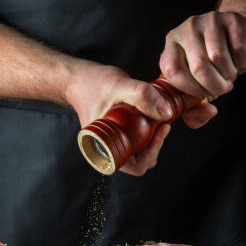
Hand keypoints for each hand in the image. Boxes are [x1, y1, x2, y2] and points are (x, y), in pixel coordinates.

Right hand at [65, 60, 172, 175]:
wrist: (79, 79)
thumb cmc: (92, 84)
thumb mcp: (119, 86)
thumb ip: (142, 96)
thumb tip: (166, 113)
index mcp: (104, 150)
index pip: (135, 166)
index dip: (152, 152)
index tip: (161, 129)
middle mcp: (109, 151)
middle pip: (141, 161)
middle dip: (156, 144)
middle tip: (164, 123)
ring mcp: (115, 143)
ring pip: (141, 151)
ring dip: (154, 138)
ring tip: (160, 117)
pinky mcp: (120, 134)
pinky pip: (139, 140)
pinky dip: (150, 130)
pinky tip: (154, 114)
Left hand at [160, 11, 245, 128]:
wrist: (240, 40)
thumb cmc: (215, 68)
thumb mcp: (200, 89)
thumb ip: (195, 110)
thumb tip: (208, 112)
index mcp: (171, 46)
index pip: (172, 70)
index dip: (191, 89)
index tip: (205, 95)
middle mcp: (186, 29)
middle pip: (198, 66)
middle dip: (215, 85)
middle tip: (223, 87)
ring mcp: (209, 20)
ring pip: (218, 57)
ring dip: (229, 74)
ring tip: (229, 73)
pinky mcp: (232, 18)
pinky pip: (239, 47)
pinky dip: (243, 61)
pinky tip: (239, 59)